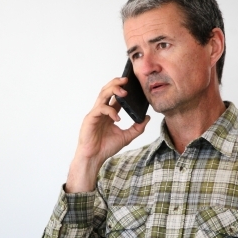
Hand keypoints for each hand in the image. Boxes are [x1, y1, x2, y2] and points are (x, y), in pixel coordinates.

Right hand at [65, 77, 149, 192]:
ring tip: (124, 91)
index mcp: (109, 113)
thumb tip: (148, 118)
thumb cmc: (106, 147)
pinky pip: (101, 109)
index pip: (115, 96)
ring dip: (113, 90)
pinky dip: (110, 111)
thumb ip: (137, 128)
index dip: (122, 88)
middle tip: (127, 79)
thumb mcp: (126, 137)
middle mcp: (101, 111)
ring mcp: (95, 113)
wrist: (94, 158)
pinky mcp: (90, 118)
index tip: (132, 83)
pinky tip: (117, 118)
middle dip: (116, 83)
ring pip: (102, 95)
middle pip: (107, 90)